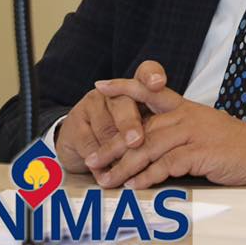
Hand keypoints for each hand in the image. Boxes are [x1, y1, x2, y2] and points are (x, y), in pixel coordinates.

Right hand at [54, 59, 164, 173]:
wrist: (84, 144)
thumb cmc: (126, 136)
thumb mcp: (147, 130)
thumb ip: (159, 129)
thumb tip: (170, 146)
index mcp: (137, 87)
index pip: (147, 71)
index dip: (152, 76)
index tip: (158, 83)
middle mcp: (115, 92)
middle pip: (124, 104)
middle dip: (130, 125)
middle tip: (136, 141)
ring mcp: (92, 104)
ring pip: (105, 128)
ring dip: (115, 152)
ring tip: (124, 169)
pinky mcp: (75, 121)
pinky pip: (88, 143)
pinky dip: (98, 162)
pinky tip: (104, 173)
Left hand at [91, 75, 245, 188]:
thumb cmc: (233, 146)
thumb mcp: (203, 131)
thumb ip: (176, 135)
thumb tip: (147, 150)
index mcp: (186, 107)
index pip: (151, 92)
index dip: (125, 87)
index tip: (101, 86)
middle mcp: (187, 116)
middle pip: (141, 128)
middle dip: (112, 145)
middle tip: (92, 160)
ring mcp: (194, 132)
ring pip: (149, 147)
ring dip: (124, 167)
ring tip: (107, 180)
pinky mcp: (201, 151)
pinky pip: (167, 164)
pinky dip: (148, 177)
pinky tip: (135, 186)